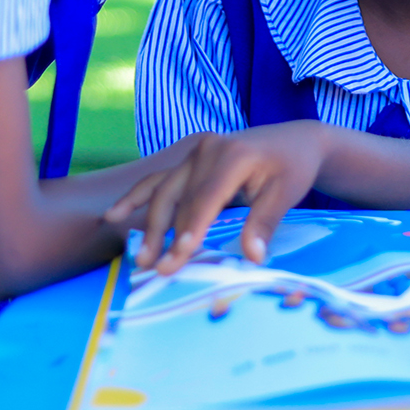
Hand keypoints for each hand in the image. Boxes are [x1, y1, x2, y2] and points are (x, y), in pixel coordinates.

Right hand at [103, 124, 330, 275]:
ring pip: (164, 191)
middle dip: (165, 236)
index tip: (178, 258)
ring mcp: (195, 152)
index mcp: (232, 156)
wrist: (295, 140)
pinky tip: (115, 214)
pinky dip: (137, 197)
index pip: (205, 199)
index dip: (190, 230)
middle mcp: (207, 150)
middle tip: (156, 269)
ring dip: (149, 224)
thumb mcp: (286, 194)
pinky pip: (159, 179)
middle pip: (179, 198)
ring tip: (140, 257)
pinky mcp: (190, 159)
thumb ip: (265, 223)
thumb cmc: (293, 167)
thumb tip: (252, 257)